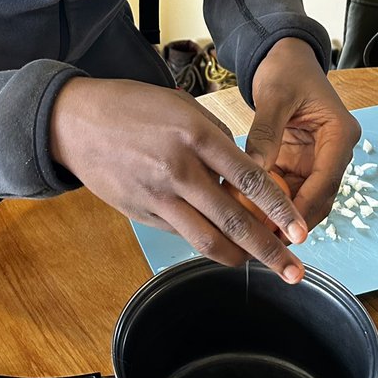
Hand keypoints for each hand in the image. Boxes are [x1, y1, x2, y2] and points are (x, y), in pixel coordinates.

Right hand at [49, 78, 308, 281]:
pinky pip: (183, 235)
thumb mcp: (181, 107)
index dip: (279, 208)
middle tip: (296, 271)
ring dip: (240, 258)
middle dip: (269, 250)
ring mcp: (158, 196)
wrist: (75, 122)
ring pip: (207, 240)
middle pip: (233, 221)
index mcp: (195, 135)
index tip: (302, 228)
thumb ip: (215, 140)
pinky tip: (225, 247)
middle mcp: (179, 170)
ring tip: (263, 266)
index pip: (249, 178)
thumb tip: (244, 175)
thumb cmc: (133, 107)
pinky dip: (208, 243)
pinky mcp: (143, 214)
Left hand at [247, 39, 360, 232]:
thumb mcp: (274, 97)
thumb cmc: (286, 69)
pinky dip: (271, 202)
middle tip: (266, 239)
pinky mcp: (300, 162)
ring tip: (255, 232)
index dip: (307, 207)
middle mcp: (334, 150)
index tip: (288, 229)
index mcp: (340, 132)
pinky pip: (288, 189)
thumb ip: (265, 135)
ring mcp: (317, 158)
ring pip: (304, 199)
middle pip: (320, 196)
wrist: (284, 57)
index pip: (327, 179)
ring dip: (282, 215)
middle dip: (295, 219)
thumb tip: (251, 172)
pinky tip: (251, 212)